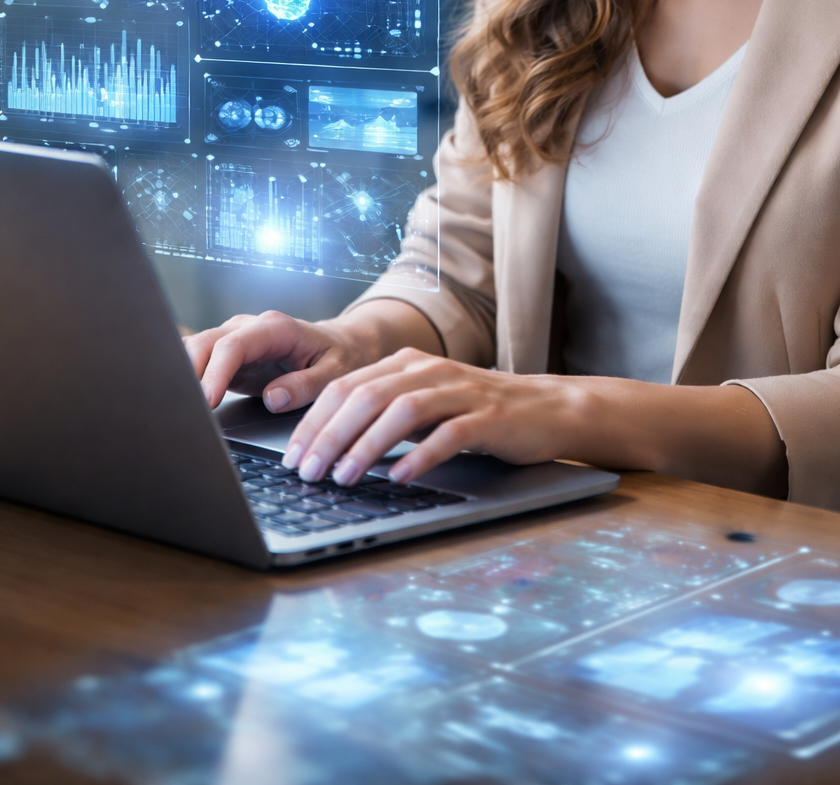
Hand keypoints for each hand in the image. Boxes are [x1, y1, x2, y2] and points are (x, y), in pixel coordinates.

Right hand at [184, 310, 359, 410]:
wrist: (343, 344)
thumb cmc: (341, 356)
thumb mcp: (336, 372)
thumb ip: (307, 385)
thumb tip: (273, 398)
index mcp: (276, 328)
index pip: (234, 345)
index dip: (215, 373)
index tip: (208, 402)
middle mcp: (251, 328)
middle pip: (205, 342)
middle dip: (189, 373)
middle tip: (186, 409)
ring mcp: (237, 338)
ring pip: (196, 348)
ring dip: (183, 373)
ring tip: (178, 406)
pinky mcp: (229, 355)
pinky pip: (200, 359)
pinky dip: (187, 376)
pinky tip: (183, 398)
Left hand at [280, 348, 586, 484]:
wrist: (547, 408)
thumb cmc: (478, 413)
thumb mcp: (425, 405)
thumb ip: (384, 414)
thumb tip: (328, 446)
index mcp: (408, 363)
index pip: (347, 386)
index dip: (314, 421)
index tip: (292, 456)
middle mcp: (430, 370)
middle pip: (368, 396)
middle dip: (330, 435)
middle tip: (307, 472)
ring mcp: (461, 391)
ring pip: (403, 411)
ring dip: (367, 446)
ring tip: (344, 477)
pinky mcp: (489, 417)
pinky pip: (449, 434)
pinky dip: (420, 455)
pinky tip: (400, 476)